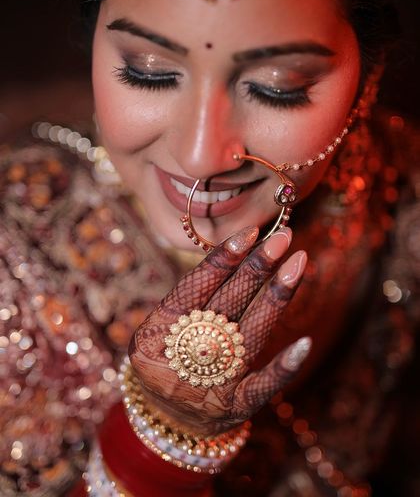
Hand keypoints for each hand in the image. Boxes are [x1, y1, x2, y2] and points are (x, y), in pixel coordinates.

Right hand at [129, 225, 309, 435]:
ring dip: (275, 296)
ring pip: (250, 332)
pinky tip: (305, 344)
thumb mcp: (159, 328)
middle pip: (228, 302)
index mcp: (162, 328)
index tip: (250, 231)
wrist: (164, 416)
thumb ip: (187, 299)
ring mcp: (213, 380)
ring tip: (298, 261)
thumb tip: (231, 254)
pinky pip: (263, 385)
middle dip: (257, 267)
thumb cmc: (165, 358)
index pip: (196, 286)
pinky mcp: (237, 405)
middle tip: (283, 237)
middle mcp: (188, 352)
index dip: (223, 258)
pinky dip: (284, 366)